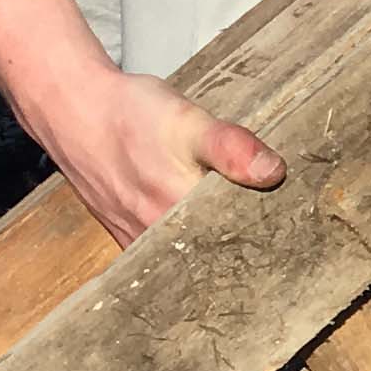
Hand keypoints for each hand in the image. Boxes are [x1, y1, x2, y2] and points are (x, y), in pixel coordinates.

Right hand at [25, 60, 287, 244]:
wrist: (75, 109)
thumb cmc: (129, 116)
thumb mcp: (188, 122)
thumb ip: (230, 148)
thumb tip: (272, 172)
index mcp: (176, 218)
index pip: (235, 250)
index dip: (267, 247)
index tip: (295, 245)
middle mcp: (156, 241)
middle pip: (215, 260)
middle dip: (247, 253)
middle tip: (283, 244)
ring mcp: (139, 244)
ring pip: (190, 260)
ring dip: (218, 251)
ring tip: (253, 241)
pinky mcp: (129, 238)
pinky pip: (167, 254)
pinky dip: (190, 246)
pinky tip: (209, 232)